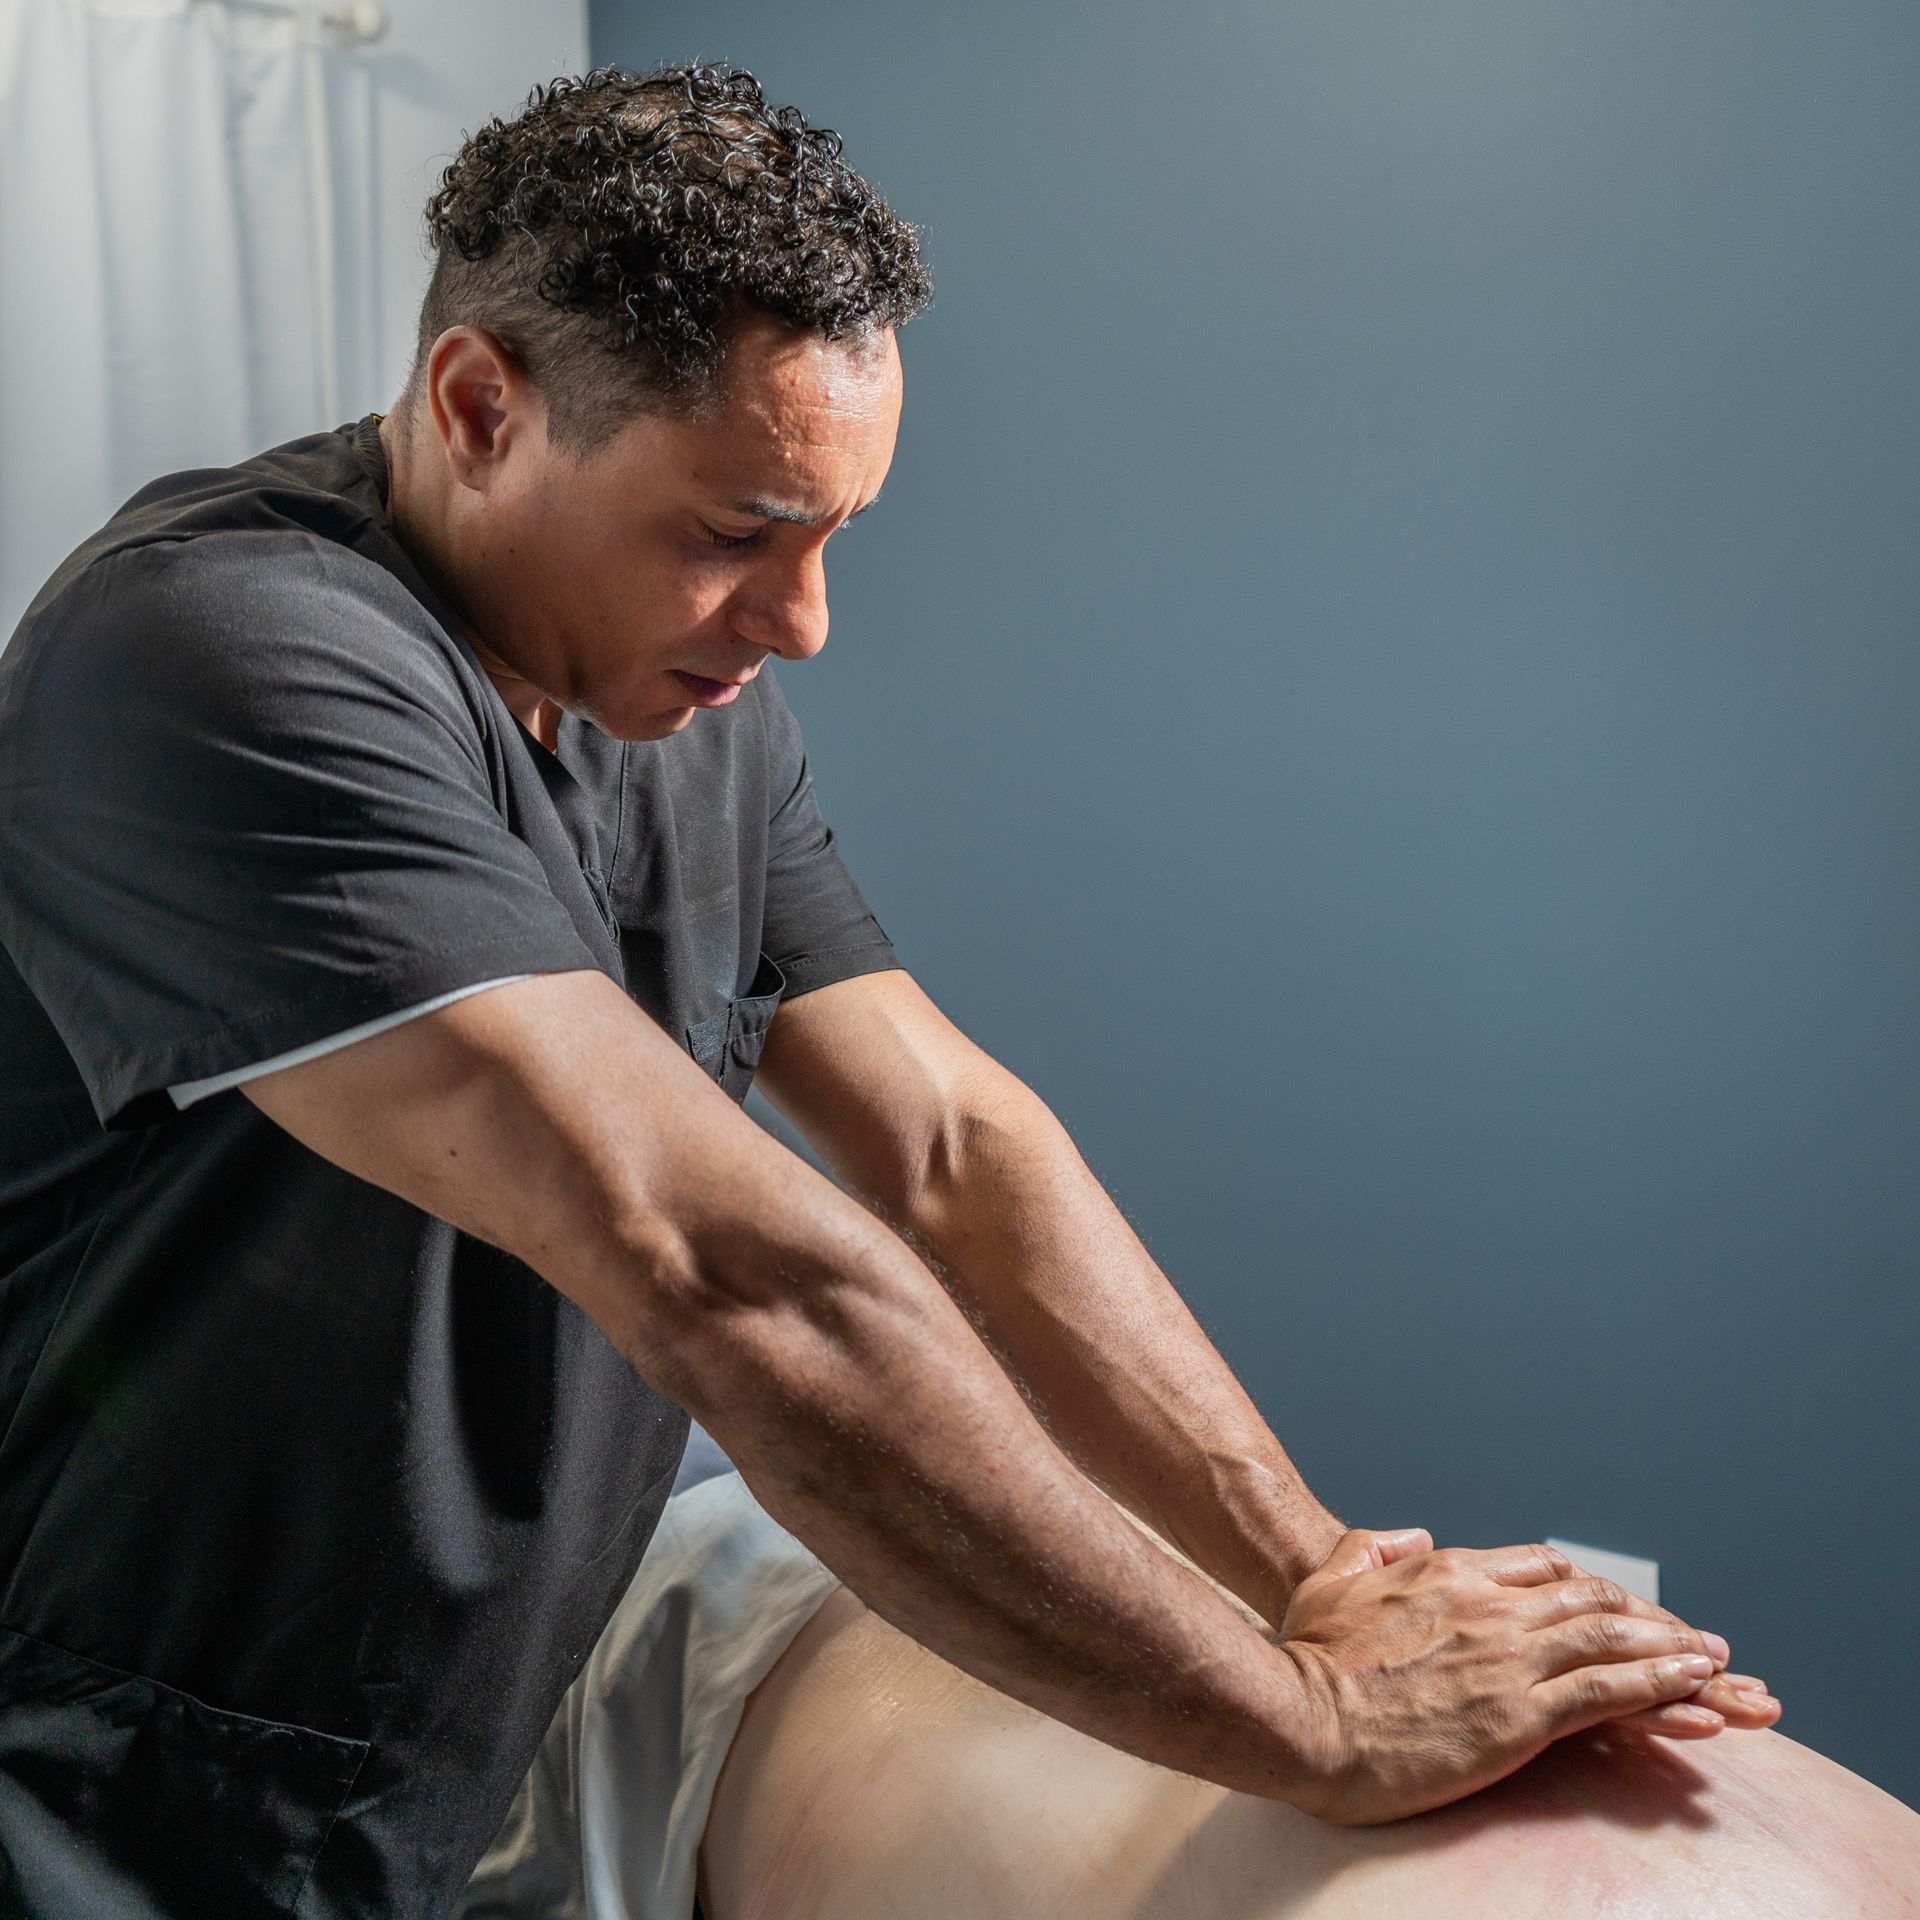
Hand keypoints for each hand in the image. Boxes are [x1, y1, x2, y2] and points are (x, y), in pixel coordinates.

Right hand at [1272, 1528, 1745, 1823]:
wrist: (1298, 1718)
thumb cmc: (1306, 1659)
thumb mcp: (1332, 1582)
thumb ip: (1373, 1547)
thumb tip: (1410, 1536)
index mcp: (1447, 1573)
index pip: (1538, 1566)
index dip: (1585, 1585)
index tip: (1615, 1604)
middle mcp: (1487, 1604)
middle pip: (1588, 1596)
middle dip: (1646, 1614)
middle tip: (1688, 1634)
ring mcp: (1507, 1657)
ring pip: (1610, 1636)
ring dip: (1670, 1644)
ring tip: (1715, 1659)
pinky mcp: (1519, 1714)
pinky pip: (1608, 1692)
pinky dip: (1660, 1684)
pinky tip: (1694, 1686)